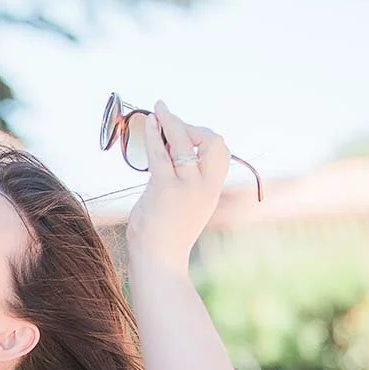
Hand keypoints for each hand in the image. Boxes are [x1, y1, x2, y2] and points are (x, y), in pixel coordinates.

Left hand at [125, 101, 230, 271]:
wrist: (159, 260)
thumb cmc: (166, 235)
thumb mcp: (186, 206)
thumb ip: (185, 184)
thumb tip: (171, 157)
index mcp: (212, 189)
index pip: (221, 152)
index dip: (204, 136)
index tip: (184, 134)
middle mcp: (204, 186)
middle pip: (211, 141)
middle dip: (190, 127)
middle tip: (169, 121)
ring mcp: (186, 187)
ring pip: (182, 143)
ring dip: (169, 122)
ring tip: (157, 109)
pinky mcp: (165, 189)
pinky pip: (160, 153)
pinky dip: (153, 134)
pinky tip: (147, 123)